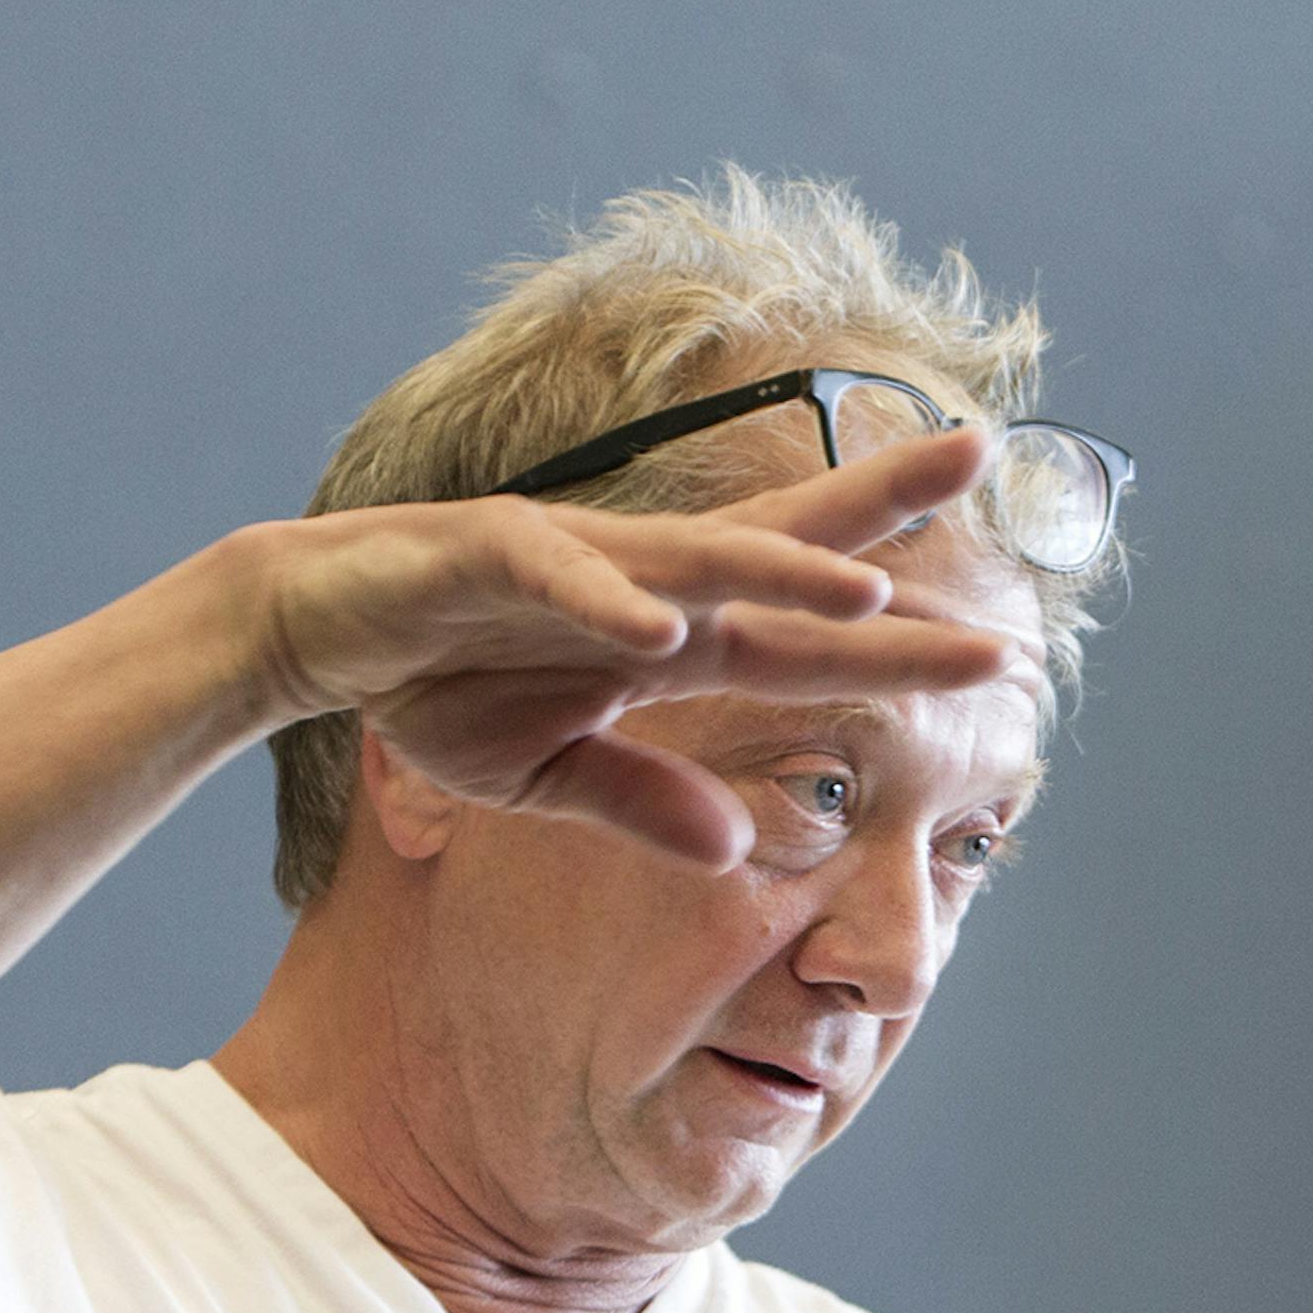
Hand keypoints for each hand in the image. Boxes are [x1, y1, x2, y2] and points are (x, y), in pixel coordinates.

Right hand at [244, 426, 1020, 868]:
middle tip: (984, 462)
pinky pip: (558, 581)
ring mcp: (571, 563)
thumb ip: (641, 802)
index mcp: (664, 640)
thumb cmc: (435, 684)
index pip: (800, 640)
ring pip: (690, 559)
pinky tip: (660, 627)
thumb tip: (738, 850)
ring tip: (861, 592)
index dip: (896, 644)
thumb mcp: (545, 770)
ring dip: (774, 571)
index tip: (997, 650)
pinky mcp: (487, 556)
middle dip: (878, 515)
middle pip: (776, 550)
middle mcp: (639, 586)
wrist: (316, 628)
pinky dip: (606, 602)